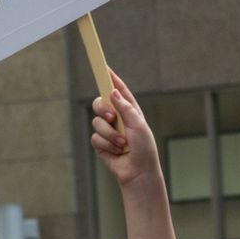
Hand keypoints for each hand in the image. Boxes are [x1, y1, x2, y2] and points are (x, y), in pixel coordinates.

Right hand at [90, 71, 160, 188]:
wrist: (138, 172)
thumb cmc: (144, 149)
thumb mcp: (138, 126)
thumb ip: (125, 108)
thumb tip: (112, 92)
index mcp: (130, 111)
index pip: (119, 91)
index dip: (111, 79)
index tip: (103, 66)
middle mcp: (118, 118)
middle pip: (100, 103)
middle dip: (103, 109)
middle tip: (112, 117)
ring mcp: (108, 130)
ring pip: (96, 122)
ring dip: (110, 134)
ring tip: (122, 144)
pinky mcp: (100, 143)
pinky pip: (95, 137)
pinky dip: (106, 144)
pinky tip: (117, 152)